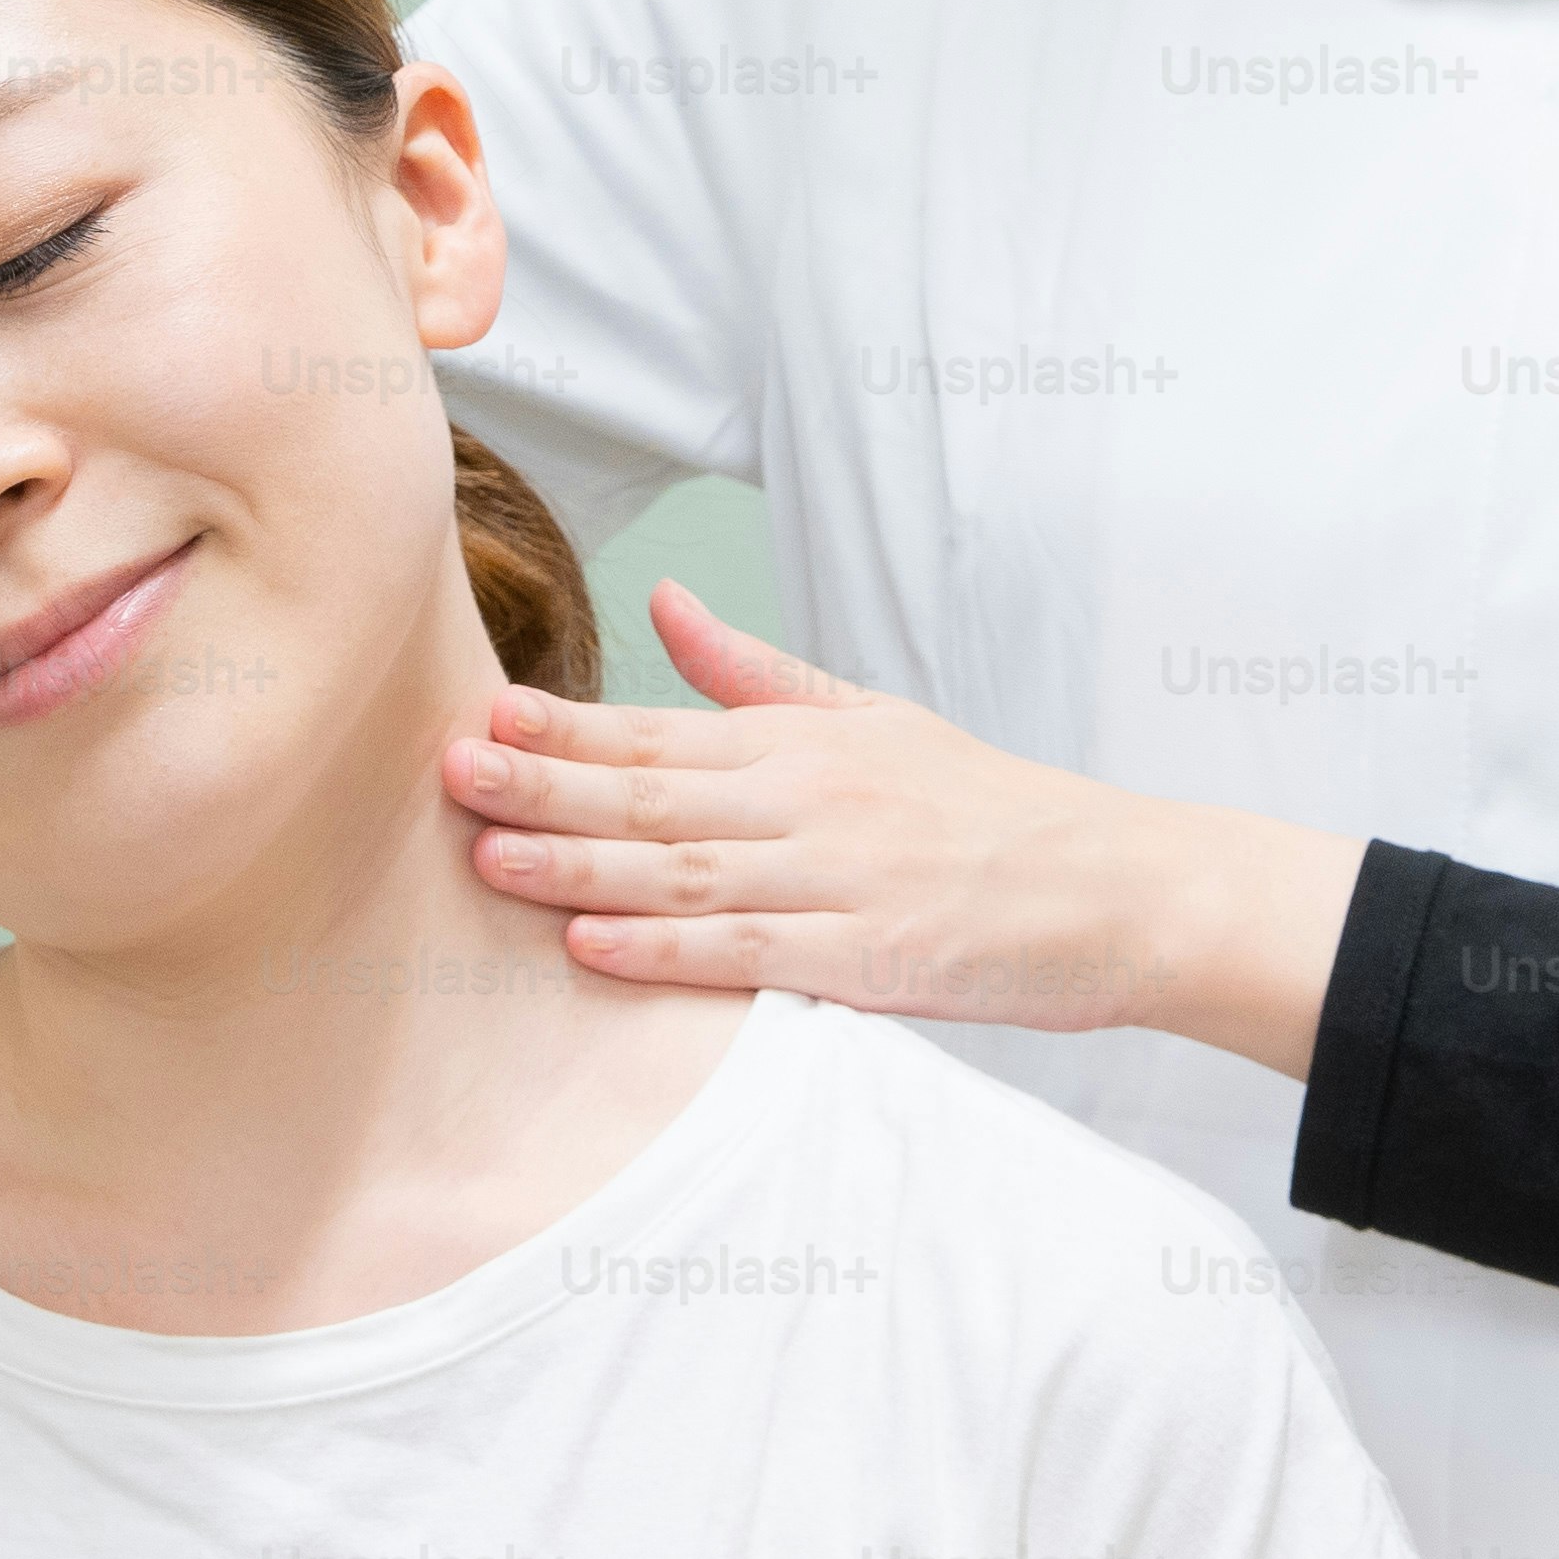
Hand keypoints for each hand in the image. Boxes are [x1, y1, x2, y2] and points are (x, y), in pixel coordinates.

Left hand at [440, 582, 1365, 1077]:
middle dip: (543, 786)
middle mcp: (808, 801)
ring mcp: (835, 879)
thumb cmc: (984, 807)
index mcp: (803, 743)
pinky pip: (747, 951)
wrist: (1109, 887)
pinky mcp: (864, 958)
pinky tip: (593, 947)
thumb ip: (755, 673)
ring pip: (684, 870)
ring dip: (579, 868)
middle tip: (448, 774)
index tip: (482, 714)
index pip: (660, 731)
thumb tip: (667, 600)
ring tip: (489, 859)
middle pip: (653, 794)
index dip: (566, 728)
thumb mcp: (871, 717)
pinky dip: (666, 949)